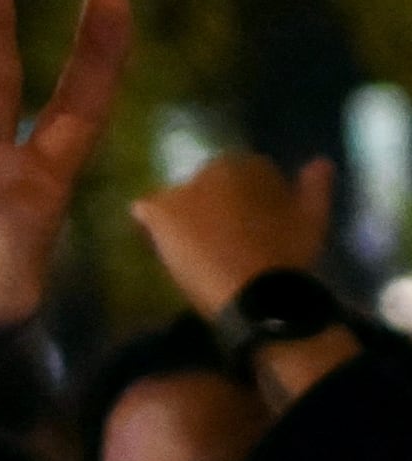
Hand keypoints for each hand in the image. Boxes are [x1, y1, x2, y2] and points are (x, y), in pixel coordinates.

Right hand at [130, 147, 333, 321]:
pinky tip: (313, 170)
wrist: (259, 295)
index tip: (183, 218)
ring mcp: (286, 193)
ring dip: (260, 190)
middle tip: (209, 223)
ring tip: (245, 216)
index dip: (189, 196)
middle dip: (223, 193)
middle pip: (233, 176)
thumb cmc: (203, 258)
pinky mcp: (311, 216)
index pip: (197, 172)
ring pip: (269, 183)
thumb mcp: (161, 228)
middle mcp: (253, 168)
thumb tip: (147, 202)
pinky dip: (313, 181)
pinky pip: (313, 190)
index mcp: (215, 165)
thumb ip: (152, 206)